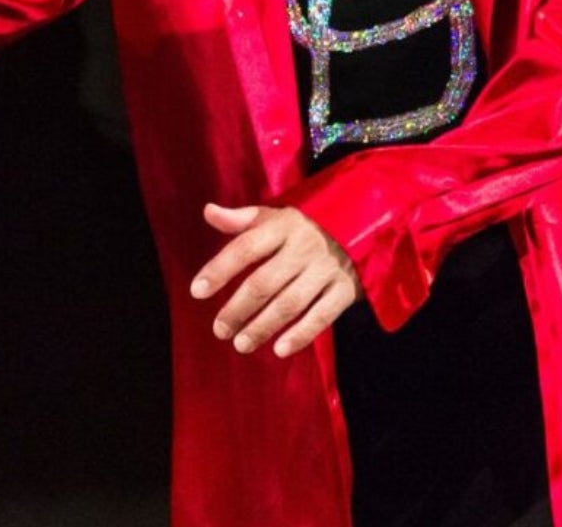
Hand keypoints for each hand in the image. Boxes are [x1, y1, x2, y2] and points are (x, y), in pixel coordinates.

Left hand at [190, 204, 360, 357]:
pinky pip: (322, 316)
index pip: (244, 248)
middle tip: (219, 330)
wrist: (363, 224)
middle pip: (263, 282)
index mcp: (281, 226)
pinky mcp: (345, 290)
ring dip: (263, 326)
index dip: (219, 269)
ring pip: (289, 303)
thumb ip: (241, 219)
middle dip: (238, 308)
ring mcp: (325, 269)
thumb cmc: (306, 225)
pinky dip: (301, 334)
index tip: (197, 291)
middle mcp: (302, 247)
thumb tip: (208, 211)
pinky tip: (280, 349)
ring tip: (240, 343)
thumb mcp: (275, 215)